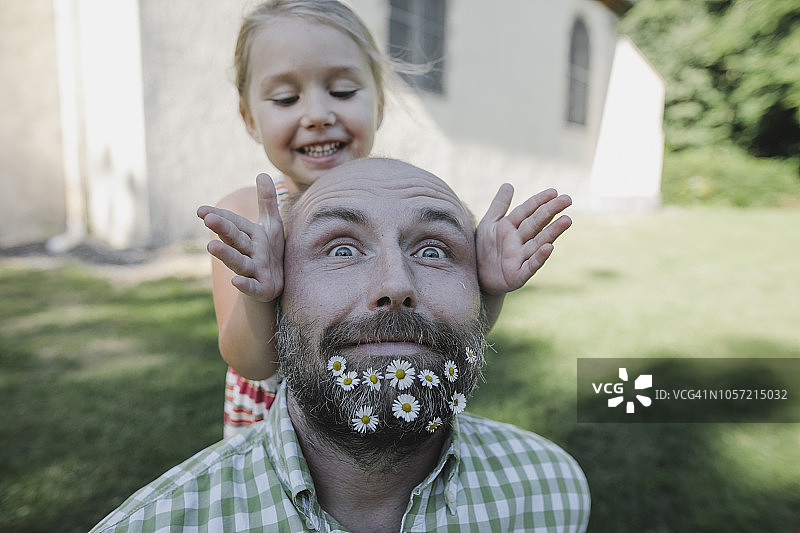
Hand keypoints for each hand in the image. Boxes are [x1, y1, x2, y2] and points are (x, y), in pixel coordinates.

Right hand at [197, 174, 283, 301]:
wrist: (274, 287)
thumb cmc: (270, 253)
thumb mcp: (272, 225)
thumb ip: (267, 201)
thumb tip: (262, 173)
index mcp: (249, 236)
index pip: (233, 223)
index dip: (220, 217)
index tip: (201, 210)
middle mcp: (248, 252)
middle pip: (234, 239)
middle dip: (223, 229)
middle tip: (208, 219)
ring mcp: (253, 271)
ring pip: (239, 262)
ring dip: (226, 255)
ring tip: (211, 248)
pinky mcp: (261, 289)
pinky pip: (252, 287)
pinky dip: (245, 285)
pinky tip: (235, 282)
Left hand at [476, 184, 571, 294]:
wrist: (477, 277)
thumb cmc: (484, 249)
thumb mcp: (488, 225)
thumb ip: (499, 206)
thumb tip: (509, 184)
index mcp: (511, 227)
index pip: (527, 211)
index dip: (539, 201)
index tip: (554, 192)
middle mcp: (518, 241)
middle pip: (536, 223)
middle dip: (550, 211)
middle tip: (567, 200)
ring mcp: (520, 257)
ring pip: (538, 242)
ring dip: (552, 231)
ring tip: (567, 220)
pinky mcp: (518, 275)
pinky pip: (530, 265)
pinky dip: (539, 257)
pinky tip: (549, 247)